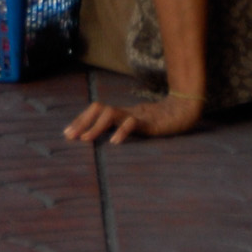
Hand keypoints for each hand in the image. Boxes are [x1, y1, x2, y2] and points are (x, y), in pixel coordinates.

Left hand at [64, 90, 202, 145]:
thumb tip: (105, 142)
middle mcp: (126, 112)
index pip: (96, 110)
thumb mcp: (137, 128)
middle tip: (70, 136)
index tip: (67, 132)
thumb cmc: (159, 124)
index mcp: (121, 113)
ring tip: (86, 140)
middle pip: (99, 108)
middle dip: (82, 121)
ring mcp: (136, 115)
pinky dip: (122, 131)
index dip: (81, 119)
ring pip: (111, 113)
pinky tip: (114, 142)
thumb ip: (122, 130)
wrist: (183, 113)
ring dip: (96, 126)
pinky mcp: (148, 122)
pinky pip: (132, 123)